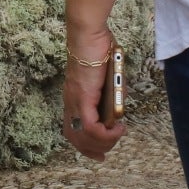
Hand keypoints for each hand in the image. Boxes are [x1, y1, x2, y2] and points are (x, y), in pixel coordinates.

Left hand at [61, 40, 128, 160]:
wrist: (88, 34)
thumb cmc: (98, 49)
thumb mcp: (108, 78)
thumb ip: (111, 94)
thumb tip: (117, 111)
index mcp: (73, 98)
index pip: (72, 131)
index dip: (84, 146)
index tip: (99, 154)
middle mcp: (70, 102)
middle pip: (76, 139)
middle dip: (94, 150)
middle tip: (109, 150)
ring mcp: (75, 101)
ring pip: (83, 137)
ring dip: (102, 143)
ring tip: (117, 134)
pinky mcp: (83, 97)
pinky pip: (90, 126)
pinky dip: (105, 133)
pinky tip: (118, 128)